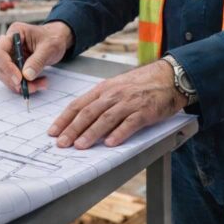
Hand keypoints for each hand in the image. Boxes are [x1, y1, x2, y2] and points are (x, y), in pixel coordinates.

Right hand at [0, 21, 73, 93]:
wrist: (56, 41)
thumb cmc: (53, 39)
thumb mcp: (50, 47)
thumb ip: (38, 60)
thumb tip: (26, 75)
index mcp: (14, 33)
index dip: (6, 66)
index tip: (19, 79)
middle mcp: (7, 45)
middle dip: (13, 80)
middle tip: (31, 87)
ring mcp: (8, 56)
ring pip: (5, 76)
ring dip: (20, 85)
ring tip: (40, 85)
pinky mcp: (12, 66)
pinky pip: (13, 80)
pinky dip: (24, 85)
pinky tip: (37, 84)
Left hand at [48, 59, 187, 148]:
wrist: (169, 77)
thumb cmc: (141, 84)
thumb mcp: (115, 88)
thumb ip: (99, 102)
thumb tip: (81, 120)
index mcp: (102, 90)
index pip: (78, 104)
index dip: (64, 119)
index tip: (53, 132)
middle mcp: (112, 95)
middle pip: (88, 113)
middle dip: (72, 129)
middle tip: (62, 143)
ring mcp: (128, 103)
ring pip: (106, 118)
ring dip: (91, 133)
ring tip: (80, 145)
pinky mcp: (145, 111)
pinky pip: (130, 123)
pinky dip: (119, 133)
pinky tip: (110, 143)